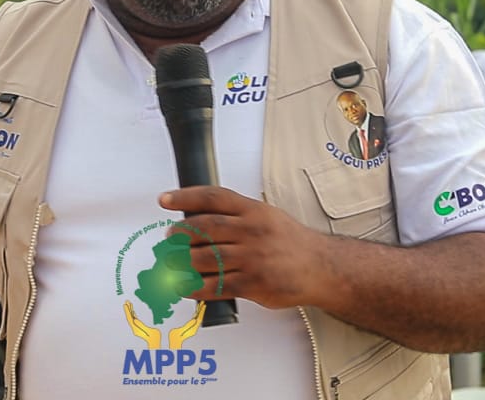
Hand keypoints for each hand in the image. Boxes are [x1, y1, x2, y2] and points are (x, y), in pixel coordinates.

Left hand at [123, 301, 162, 348]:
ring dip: (130, 310)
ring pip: (132, 318)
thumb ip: (141, 326)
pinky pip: (135, 319)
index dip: (127, 311)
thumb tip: (134, 320)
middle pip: (130, 317)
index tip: (125, 305)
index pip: (130, 319)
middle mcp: (135, 328)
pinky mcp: (139, 327)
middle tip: (126, 301)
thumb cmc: (154, 338)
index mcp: (136, 329)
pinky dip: (133, 314)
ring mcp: (137, 328)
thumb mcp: (149, 331)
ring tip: (129, 303)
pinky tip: (133, 311)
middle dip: (128, 309)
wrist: (156, 344)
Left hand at [159, 186, 323, 309]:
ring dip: (181, 262)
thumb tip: (196, 218)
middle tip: (168, 240)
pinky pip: (215, 286)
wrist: (320, 267)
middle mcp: (251, 231)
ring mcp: (252, 258)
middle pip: (204, 228)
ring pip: (205, 258)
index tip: (164, 200)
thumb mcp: (266, 216)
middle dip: (179, 235)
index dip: (184, 197)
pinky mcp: (253, 283)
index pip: (212, 198)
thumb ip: (235, 215)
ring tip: (170, 264)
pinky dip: (194, 287)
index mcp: (252, 210)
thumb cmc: (289, 241)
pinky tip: (183, 286)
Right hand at [167, 301, 204, 348]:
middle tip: (203, 302)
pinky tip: (195, 312)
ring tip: (200, 305)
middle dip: (201, 309)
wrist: (172, 343)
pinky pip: (194, 319)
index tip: (203, 305)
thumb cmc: (174, 338)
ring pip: (197, 318)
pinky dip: (195, 314)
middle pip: (199, 317)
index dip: (201, 311)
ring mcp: (191, 328)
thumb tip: (195, 320)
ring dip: (198, 311)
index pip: (199, 318)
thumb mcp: (180, 331)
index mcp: (192, 329)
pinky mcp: (189, 328)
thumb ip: (188, 326)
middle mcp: (193, 328)